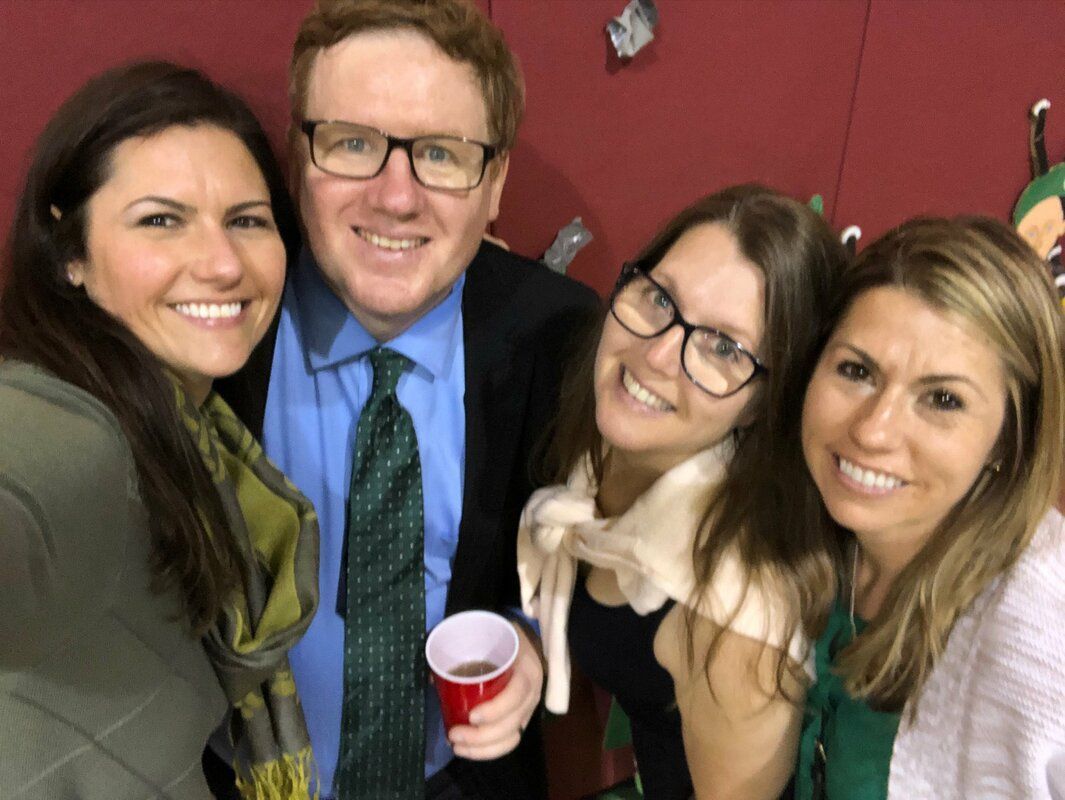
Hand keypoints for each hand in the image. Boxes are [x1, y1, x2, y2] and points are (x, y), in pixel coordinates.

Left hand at [447, 622, 543, 759]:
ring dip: (483, 748)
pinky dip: (489, 751)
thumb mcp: (487, 637)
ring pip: (511, 737)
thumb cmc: (501, 640)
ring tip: (457, 747)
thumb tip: (432, 678)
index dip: (496, 709)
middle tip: (454, 734)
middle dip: (482, 736)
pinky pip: (510, 741)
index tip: (471, 716)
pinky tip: (469, 751)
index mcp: (525, 669)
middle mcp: (532, 693)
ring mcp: (528, 708)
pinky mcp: (522, 719)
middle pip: (512, 723)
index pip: (517, 693)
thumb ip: (463, 651)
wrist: (524, 641)